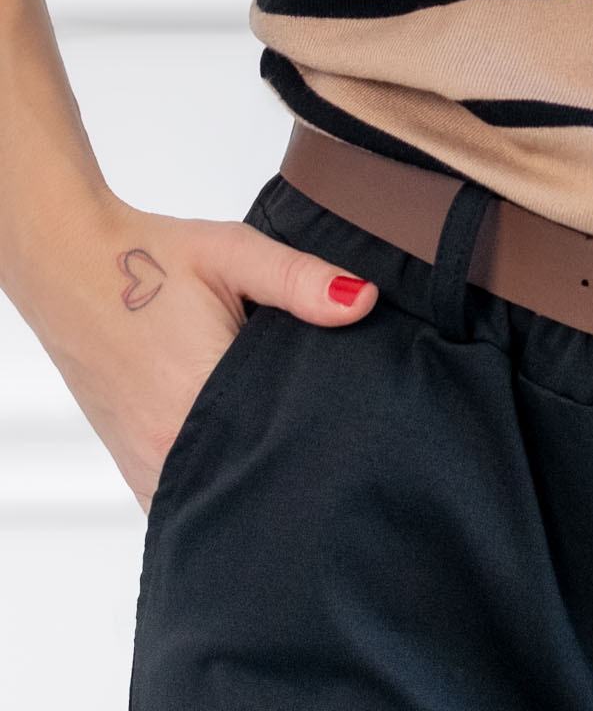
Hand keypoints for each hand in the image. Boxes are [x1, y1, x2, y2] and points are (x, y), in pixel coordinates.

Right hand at [21, 191, 376, 512]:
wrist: (73, 265)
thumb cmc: (151, 258)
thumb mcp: (235, 252)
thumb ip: (301, 281)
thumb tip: (361, 302)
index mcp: (196, 396)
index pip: (278, 445)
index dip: (319, 440)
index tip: (350, 428)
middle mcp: (166, 446)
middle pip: (248, 480)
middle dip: (290, 466)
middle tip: (329, 438)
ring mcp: (144, 465)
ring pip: (214, 498)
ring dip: (249, 477)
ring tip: (287, 442)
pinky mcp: (133, 466)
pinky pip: (183, 498)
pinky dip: (214, 483)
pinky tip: (241, 450)